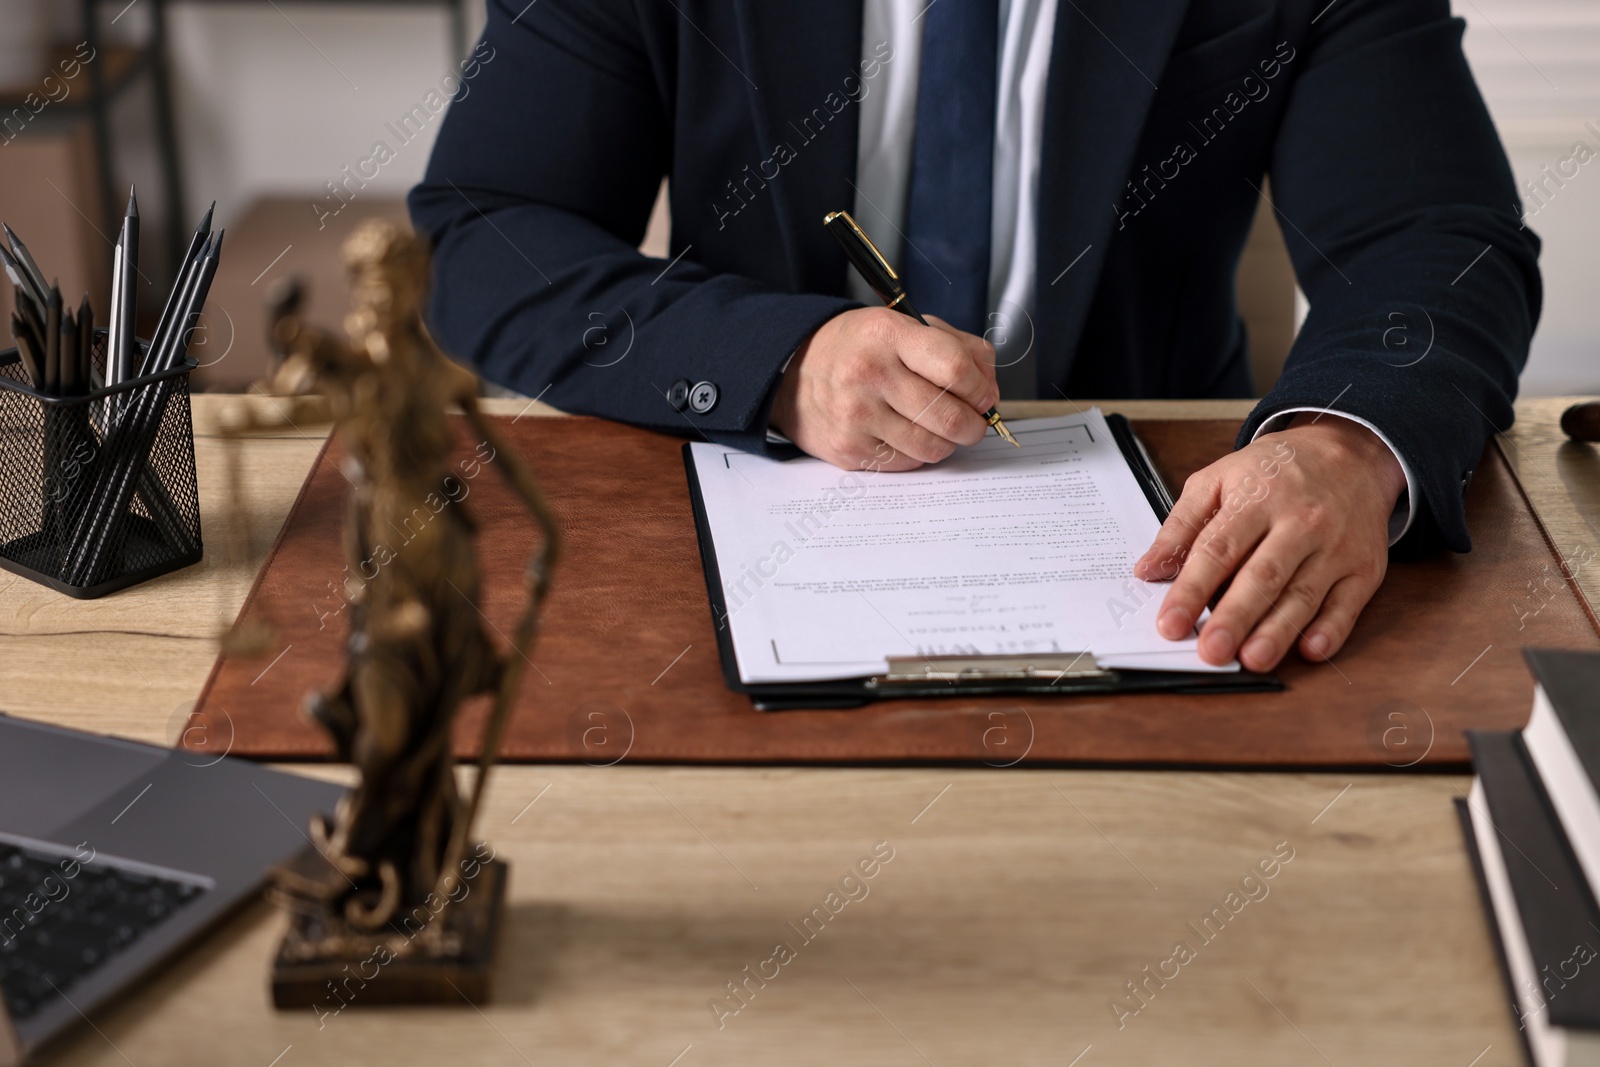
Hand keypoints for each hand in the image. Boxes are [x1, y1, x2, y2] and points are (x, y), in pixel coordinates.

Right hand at [768, 306, 999, 471]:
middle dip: (974, 424)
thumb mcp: (904, 326)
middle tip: (974, 421)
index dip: (981, 388)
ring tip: (941, 428)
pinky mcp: (849, 450)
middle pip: (949, 416)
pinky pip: (907, 462)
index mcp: (887, 335)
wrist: (795, 374)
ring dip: (949, 442)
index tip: (984, 395)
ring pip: (932, 447)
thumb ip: (958, 347)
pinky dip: (918, 452)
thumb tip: (990, 388)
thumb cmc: (859, 349)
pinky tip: (908, 434)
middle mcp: (869, 375)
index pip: (955, 368)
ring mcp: (856, 416)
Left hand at [1133, 414, 1406, 671]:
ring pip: (1304, 594)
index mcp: (1258, 498)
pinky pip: (1348, 603)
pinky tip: (1310, 650)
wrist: (1349, 453)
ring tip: (1252, 659)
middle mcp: (1300, 522)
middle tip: (1210, 651)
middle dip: (1235, 617)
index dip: (1191, 590)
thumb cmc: (1275, 472)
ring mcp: (1336, 546)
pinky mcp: (1364, 568)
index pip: (1218, 550)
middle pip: (1263, 575)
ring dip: (1278, 631)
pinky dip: (1331, 629)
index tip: (1169, 623)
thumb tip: (1149, 570)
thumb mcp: (1218, 480)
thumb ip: (1180, 526)